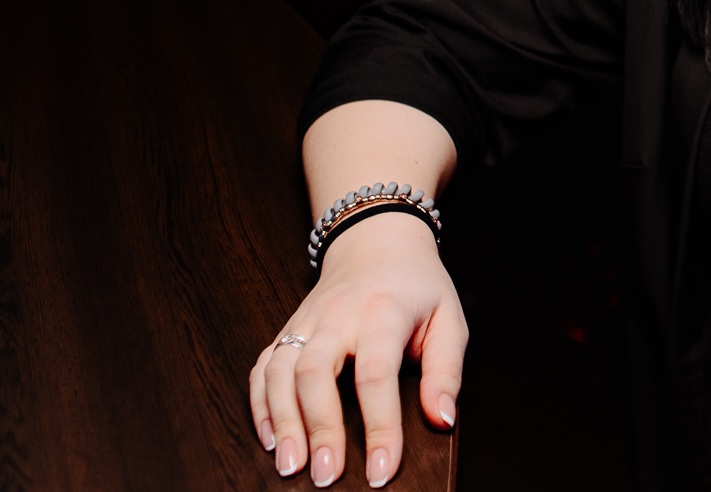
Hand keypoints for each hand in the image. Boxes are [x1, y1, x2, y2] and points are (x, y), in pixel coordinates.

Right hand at [250, 211, 466, 486]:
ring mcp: (306, 321)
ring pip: (281, 370)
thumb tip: (441, 419)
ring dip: (282, 421)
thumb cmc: (418, 287)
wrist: (379, 242)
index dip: (379, 425)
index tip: (382, 470)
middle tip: (326, 476)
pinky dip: (261, 405)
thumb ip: (446, 370)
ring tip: (291, 467)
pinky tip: (271, 439)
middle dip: (318, 428)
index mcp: (383, 311)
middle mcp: (337, 316)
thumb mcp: (449, 318)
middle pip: (315, 372)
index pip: (377, 374)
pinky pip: (263, 367)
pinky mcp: (287, 330)